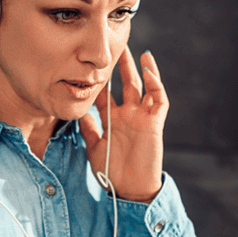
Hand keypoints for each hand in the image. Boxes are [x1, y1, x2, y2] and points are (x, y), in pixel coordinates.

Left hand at [80, 48, 166, 202]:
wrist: (130, 190)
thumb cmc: (112, 173)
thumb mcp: (94, 148)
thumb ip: (88, 129)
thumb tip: (79, 110)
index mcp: (112, 120)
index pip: (105, 94)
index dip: (99, 79)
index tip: (89, 63)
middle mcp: (128, 115)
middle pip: (125, 84)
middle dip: (121, 66)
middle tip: (116, 46)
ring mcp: (142, 117)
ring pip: (143, 87)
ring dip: (141, 69)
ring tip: (137, 51)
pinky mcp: (155, 123)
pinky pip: (159, 99)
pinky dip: (156, 84)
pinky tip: (149, 71)